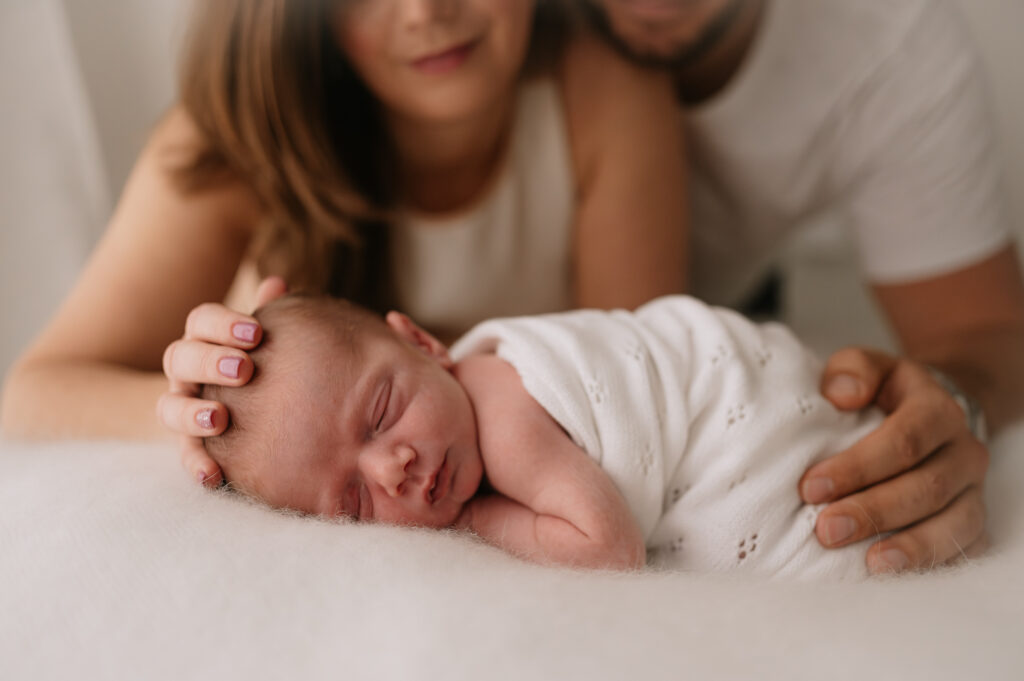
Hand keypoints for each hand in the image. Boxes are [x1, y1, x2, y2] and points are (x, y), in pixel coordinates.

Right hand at [156, 276, 287, 485]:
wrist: (243, 411)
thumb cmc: (262, 365)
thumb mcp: (267, 342)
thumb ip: (273, 315)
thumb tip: (278, 283)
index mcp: (206, 339)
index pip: (201, 321)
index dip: (224, 324)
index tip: (255, 333)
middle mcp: (186, 372)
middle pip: (180, 357)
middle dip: (209, 361)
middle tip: (244, 369)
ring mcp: (182, 408)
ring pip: (169, 406)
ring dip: (191, 413)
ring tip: (219, 419)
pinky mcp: (189, 445)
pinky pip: (184, 455)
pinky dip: (196, 464)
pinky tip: (213, 476)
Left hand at [800, 347, 989, 573]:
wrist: (931, 410)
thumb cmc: (883, 393)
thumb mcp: (867, 367)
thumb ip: (853, 369)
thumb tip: (842, 394)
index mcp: (937, 409)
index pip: (904, 441)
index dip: (858, 467)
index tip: (810, 488)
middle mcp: (963, 450)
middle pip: (926, 487)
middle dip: (874, 512)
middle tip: (826, 531)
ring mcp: (972, 488)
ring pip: (954, 523)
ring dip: (910, 546)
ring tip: (868, 564)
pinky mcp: (972, 519)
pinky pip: (964, 547)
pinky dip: (932, 563)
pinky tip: (894, 574)